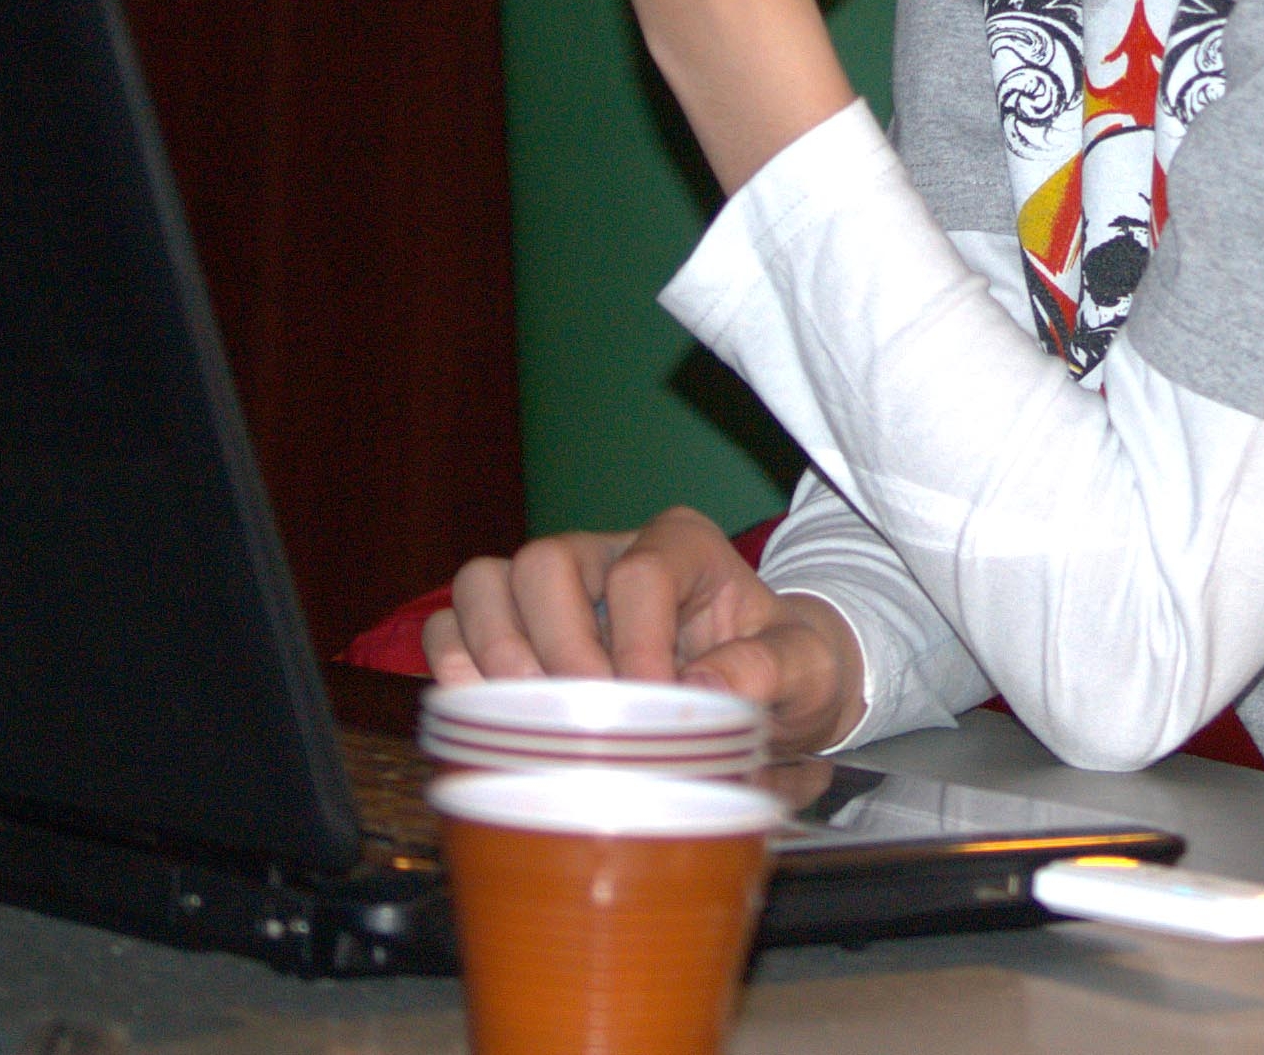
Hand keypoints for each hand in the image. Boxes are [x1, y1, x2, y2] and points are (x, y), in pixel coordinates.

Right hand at [423, 507, 869, 755]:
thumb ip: (773, 669)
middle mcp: (609, 554)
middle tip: (587, 717)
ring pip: (486, 582)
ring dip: (491, 651)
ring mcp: (557, 593)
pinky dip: (454, 666)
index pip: (638, 574)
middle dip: (558, 646)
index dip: (638, 645)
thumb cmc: (786, 672)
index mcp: (682, 546)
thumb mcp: (809, 669)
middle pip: (544, 562)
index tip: (658, 706)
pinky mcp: (520, 634)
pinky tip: (482, 715)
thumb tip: (701, 688)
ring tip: (525, 715)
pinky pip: (454, 626)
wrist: (770, 696)